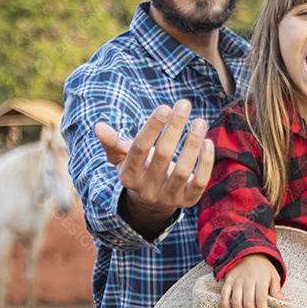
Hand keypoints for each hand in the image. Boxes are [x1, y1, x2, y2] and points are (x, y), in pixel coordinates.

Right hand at [94, 99, 214, 237]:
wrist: (151, 203)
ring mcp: (168, 197)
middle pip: (162, 155)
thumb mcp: (121, 157)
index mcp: (129, 175)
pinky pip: (199, 183)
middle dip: (174, 128)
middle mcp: (147, 189)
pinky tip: (208, 142)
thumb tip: (99, 127)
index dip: (152, 128)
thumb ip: (112, 142)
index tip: (164, 108)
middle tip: (184, 104)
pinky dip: (206, 163)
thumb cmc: (137, 169)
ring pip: (182, 170)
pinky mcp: (187, 201)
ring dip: (192, 144)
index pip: (140, 149)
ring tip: (199, 121)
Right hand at [220, 254, 286, 307]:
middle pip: (248, 303)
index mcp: (261, 280)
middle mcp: (248, 281)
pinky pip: (224, 295)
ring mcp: (237, 281)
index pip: (261, 300)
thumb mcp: (274, 275)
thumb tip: (286, 302)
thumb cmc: (263, 267)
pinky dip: (226, 306)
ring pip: (236, 301)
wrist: (248, 252)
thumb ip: (277, 290)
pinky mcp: (228, 280)